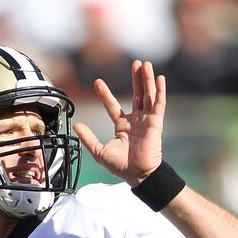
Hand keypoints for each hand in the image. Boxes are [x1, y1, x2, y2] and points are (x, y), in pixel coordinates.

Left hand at [73, 60, 166, 185]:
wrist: (137, 174)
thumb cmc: (121, 166)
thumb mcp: (99, 151)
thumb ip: (88, 138)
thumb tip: (77, 125)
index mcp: (122, 126)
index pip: (113, 106)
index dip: (105, 94)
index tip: (97, 82)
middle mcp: (136, 120)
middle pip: (136, 94)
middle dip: (135, 79)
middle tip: (134, 63)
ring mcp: (146, 120)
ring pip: (147, 95)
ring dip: (147, 80)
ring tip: (144, 64)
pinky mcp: (156, 123)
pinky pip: (159, 104)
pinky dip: (160, 91)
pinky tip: (160, 78)